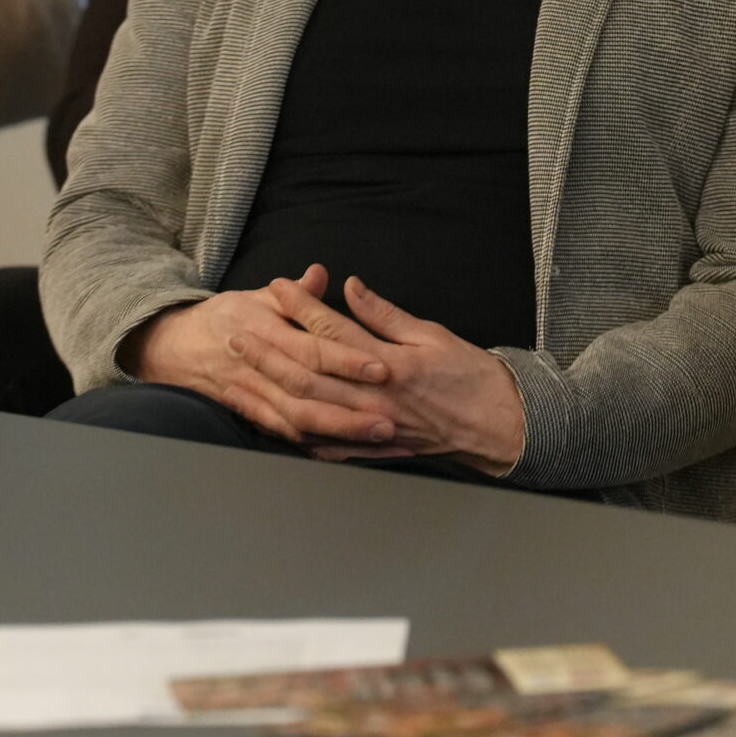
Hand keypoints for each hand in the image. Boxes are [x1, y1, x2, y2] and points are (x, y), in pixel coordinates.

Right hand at [123, 265, 398, 448]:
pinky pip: (285, 436)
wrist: (173, 347)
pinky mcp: (250, 416)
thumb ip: (296, 294)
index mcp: (265, 331)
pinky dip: (315, 447)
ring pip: (298, 422)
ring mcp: (254, 396)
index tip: (383, 369)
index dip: (348, 360)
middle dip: (351, 410)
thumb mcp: (257, 295)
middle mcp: (260, 368)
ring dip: (340, 434)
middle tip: (392, 420)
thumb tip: (323, 273)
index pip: (312, 348)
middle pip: (309, 393)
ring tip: (378, 441)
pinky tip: (346, 454)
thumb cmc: (223, 317)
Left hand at [232, 274, 526, 473]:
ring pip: (307, 409)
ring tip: (242, 374)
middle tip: (239, 332)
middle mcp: (372, 398)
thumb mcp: (430, 335)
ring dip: (271, 391)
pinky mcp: (371, 449)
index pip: (332, 331)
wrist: (496, 425)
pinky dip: (294, 433)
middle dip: (269, 351)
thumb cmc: (469, 376)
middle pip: (308, 371)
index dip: (301, 306)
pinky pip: (323, 444)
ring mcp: (369, 428)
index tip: (278, 287)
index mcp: (388, 364)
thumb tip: (351, 289)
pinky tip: (270, 422)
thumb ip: (385, 316)